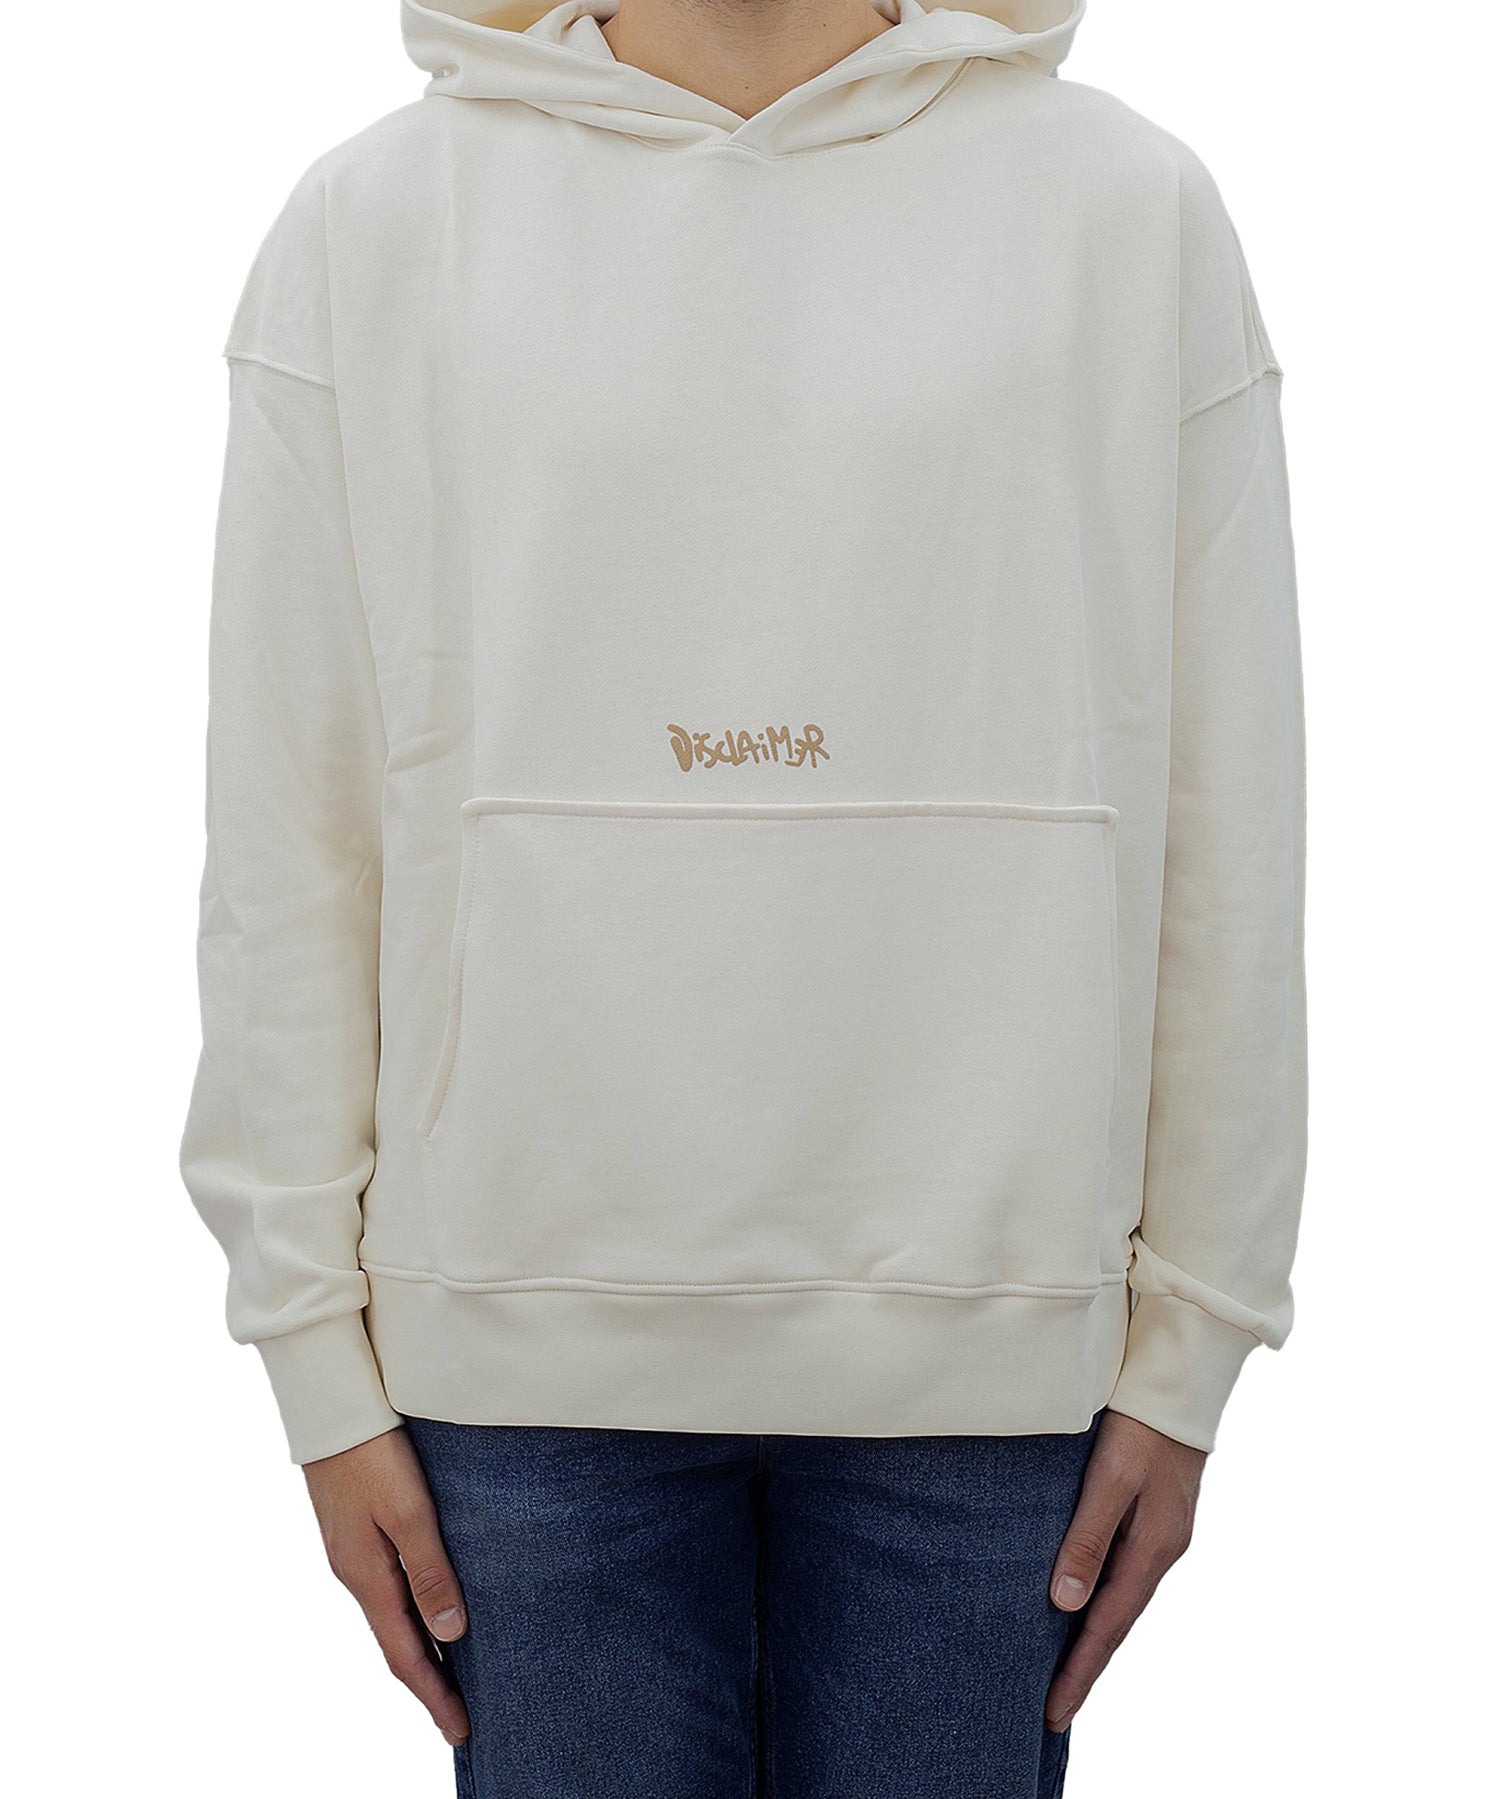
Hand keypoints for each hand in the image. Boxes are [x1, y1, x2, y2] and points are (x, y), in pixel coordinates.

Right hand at [302, 1425, 470, 1746]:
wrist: (331, 1407)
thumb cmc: (374, 1454)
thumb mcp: (409, 1511)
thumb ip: (430, 1571)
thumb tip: (452, 1632)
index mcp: (367, 1577)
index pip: (404, 1655)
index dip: (434, 1694)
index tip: (462, 1730)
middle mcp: (356, 1573)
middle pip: (396, 1644)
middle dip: (428, 1683)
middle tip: (461, 1716)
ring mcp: (352, 1553)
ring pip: (391, 1617)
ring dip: (420, 1650)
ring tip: (453, 1674)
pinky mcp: (355, 1531)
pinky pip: (386, 1589)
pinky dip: (409, 1615)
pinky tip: (428, 1610)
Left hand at [1044, 1409, 1205, 1732]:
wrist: (1178, 1385)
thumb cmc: (1139, 1425)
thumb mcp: (1110, 1478)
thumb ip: (1088, 1537)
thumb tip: (1064, 1603)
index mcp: (1153, 1549)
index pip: (1108, 1627)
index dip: (1080, 1671)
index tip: (1052, 1712)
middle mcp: (1162, 1551)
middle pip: (1118, 1624)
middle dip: (1086, 1668)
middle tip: (1053, 1711)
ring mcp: (1162, 1537)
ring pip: (1122, 1601)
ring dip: (1094, 1639)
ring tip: (1063, 1672)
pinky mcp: (1156, 1520)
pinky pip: (1125, 1576)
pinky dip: (1104, 1603)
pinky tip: (1084, 1608)